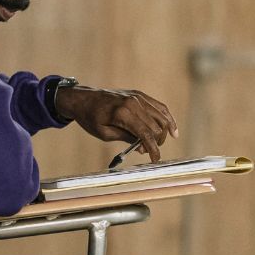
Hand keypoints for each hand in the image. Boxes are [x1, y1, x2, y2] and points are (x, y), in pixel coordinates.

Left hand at [54, 85, 179, 161]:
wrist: (82, 98)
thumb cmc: (90, 118)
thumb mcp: (104, 133)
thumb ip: (126, 139)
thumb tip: (144, 147)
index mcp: (122, 113)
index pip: (145, 134)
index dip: (153, 149)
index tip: (155, 160)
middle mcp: (133, 103)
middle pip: (156, 126)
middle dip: (156, 142)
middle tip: (148, 151)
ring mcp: (138, 97)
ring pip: (161, 116)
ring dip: (164, 132)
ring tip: (159, 143)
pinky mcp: (139, 94)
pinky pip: (159, 106)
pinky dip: (167, 118)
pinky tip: (172, 129)